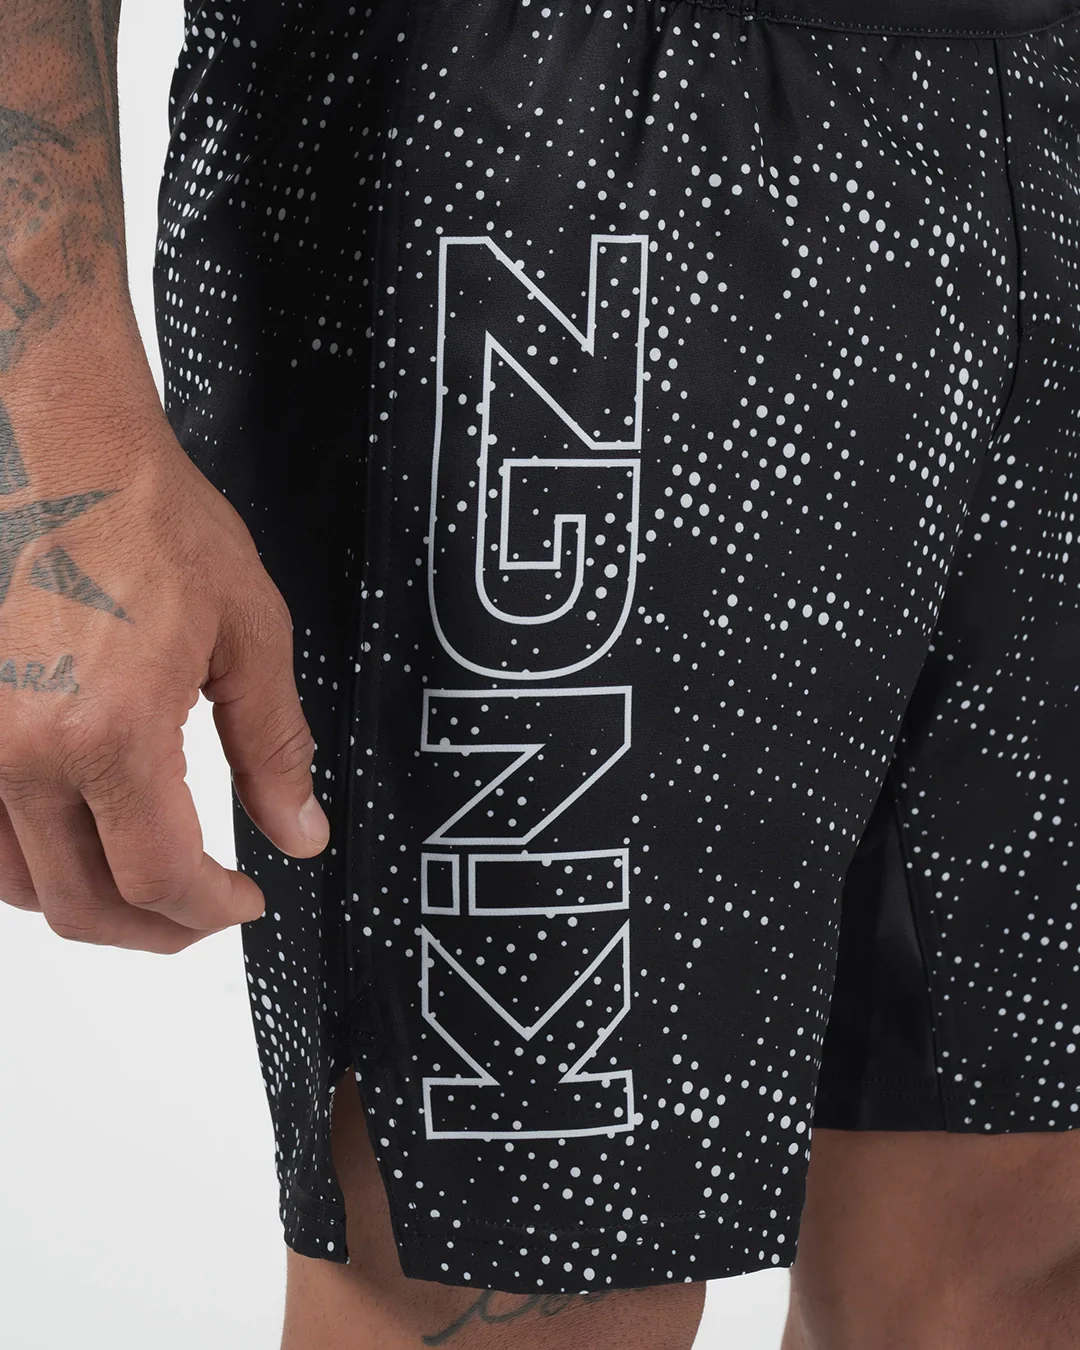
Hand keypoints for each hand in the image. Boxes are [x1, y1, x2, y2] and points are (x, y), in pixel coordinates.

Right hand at [0, 384, 329, 954]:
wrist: (54, 449)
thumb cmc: (145, 518)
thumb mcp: (248, 634)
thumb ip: (274, 748)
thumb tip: (299, 832)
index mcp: (107, 731)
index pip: (157, 881)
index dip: (210, 913)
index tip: (242, 903)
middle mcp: (18, 750)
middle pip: (81, 904)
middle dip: (157, 931)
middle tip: (204, 913)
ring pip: (14, 886)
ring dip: (87, 904)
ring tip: (145, 886)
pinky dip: (25, 863)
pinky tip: (72, 842)